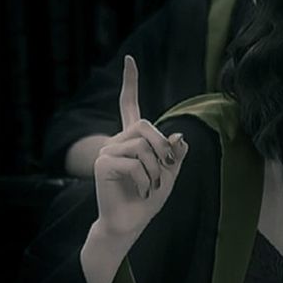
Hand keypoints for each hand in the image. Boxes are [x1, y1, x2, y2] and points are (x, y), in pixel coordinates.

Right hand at [92, 55, 188, 244]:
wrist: (130, 223)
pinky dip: (145, 181)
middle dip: (163, 149)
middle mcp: (118, 141)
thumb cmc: (149, 199)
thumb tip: (179, 135)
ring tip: (150, 186)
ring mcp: (107, 151)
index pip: (129, 105)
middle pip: (146, 127)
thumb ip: (175, 154)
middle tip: (166, 170)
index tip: (129, 59)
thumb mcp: (170, 174)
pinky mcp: (103, 164)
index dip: (130, 83)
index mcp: (133, 139)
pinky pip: (134, 164)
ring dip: (155, 170)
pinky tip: (141, 191)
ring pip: (143, 147)